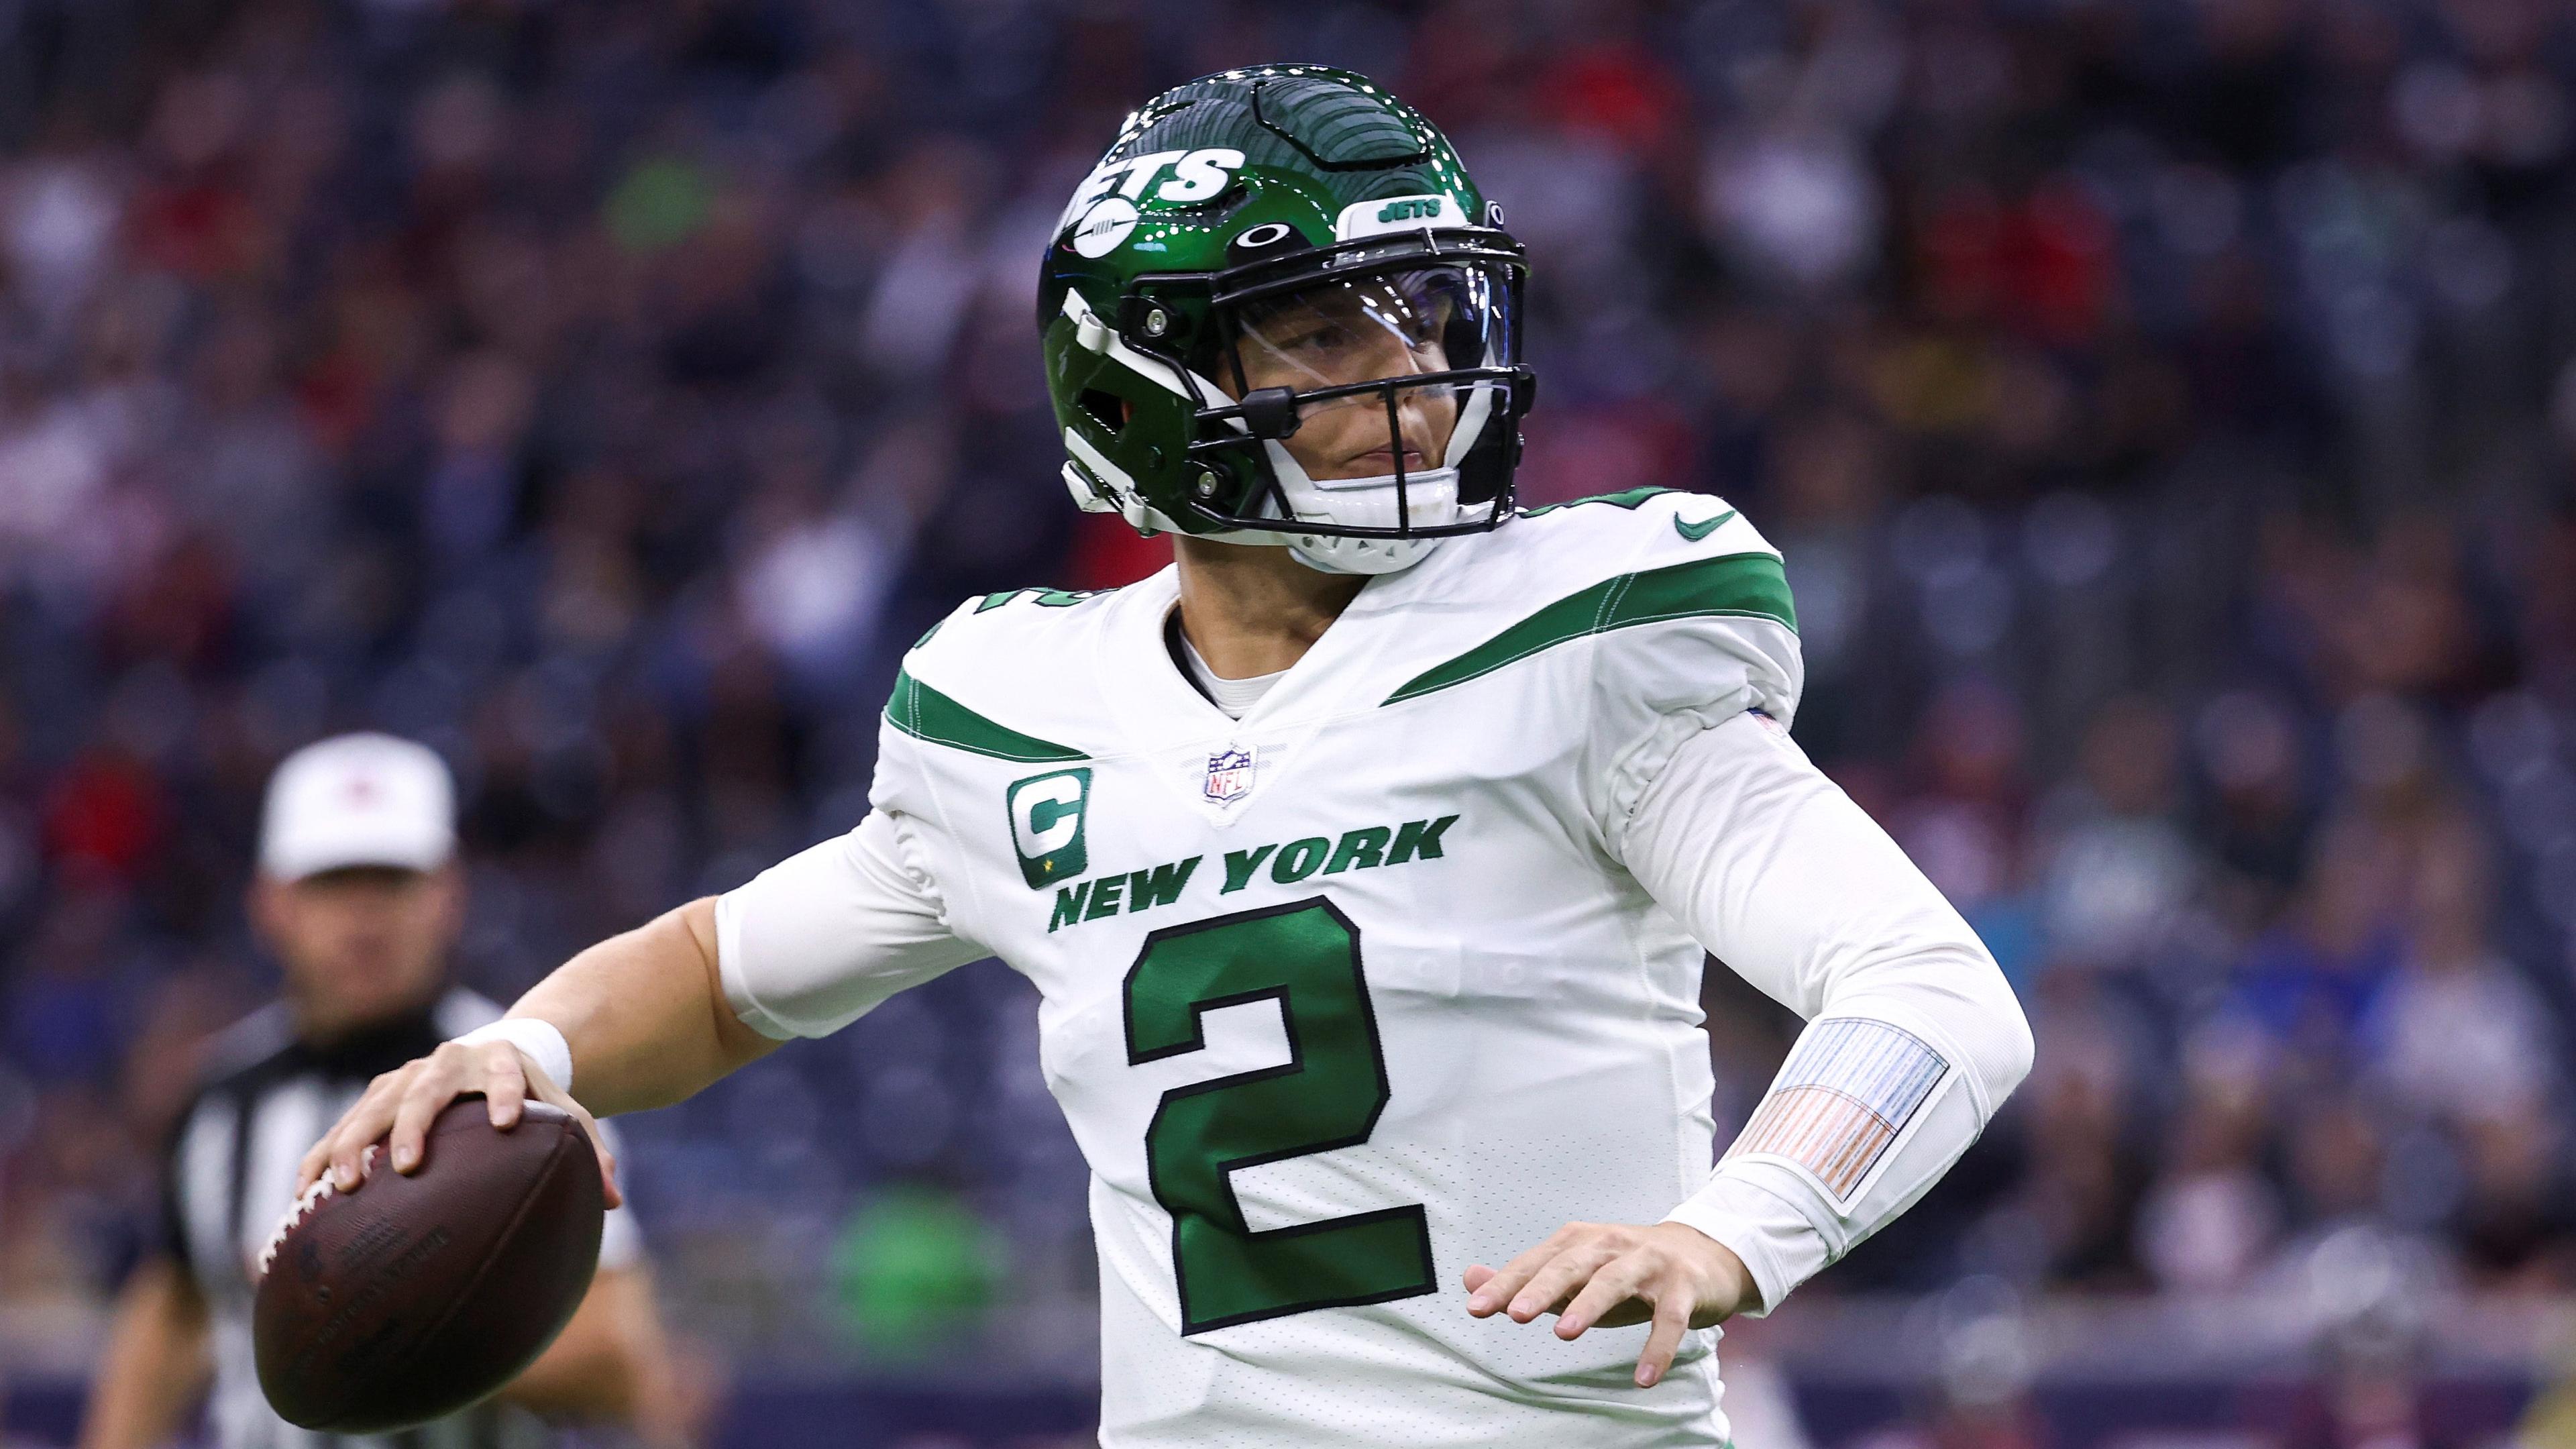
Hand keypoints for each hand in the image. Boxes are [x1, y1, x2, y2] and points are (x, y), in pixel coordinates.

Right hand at [294, 1038, 621, 1207]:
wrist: (494, 1053)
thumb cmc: (533, 1095)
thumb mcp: (566, 1110)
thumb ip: (588, 1149)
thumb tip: (614, 1200)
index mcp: (501, 1062)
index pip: (508, 1075)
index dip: (507, 1094)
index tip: (508, 1122)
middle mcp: (446, 1064)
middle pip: (424, 1092)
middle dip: (412, 1127)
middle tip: (406, 1167)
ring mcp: (403, 1079)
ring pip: (371, 1108)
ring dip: (353, 1145)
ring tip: (342, 1188)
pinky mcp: (374, 1098)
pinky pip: (339, 1130)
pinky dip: (320, 1161)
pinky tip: (302, 1200)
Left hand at [1463, 1221, 1754, 1387]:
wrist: (1704, 1256)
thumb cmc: (1628, 1272)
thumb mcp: (1576, 1276)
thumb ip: (1526, 1280)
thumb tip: (1470, 1279)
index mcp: (1581, 1242)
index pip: (1538, 1262)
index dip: (1507, 1284)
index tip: (1476, 1307)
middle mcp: (1612, 1245)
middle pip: (1572, 1264)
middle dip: (1543, 1288)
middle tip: (1517, 1314)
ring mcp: (1650, 1263)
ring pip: (1616, 1281)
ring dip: (1589, 1304)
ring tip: (1564, 1333)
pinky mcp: (1684, 1287)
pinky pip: (1670, 1319)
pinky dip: (1658, 1348)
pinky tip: (1643, 1378)